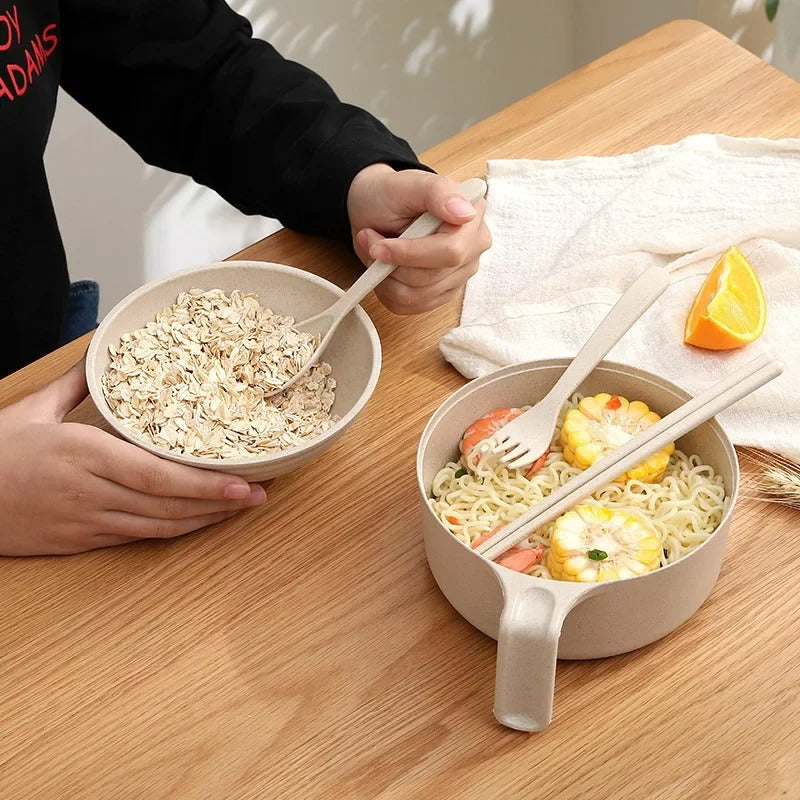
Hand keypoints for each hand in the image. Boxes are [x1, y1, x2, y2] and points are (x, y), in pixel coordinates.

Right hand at [0, 359, 266, 555]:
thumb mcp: (31, 409)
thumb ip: (77, 381)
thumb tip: (103, 348)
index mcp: (83, 454)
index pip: (158, 477)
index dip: (205, 485)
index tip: (243, 483)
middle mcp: (91, 493)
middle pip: (168, 506)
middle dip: (219, 504)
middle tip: (259, 497)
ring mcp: (87, 523)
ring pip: (158, 528)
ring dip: (203, 521)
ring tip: (239, 510)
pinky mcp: (81, 542)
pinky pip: (137, 538)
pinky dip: (172, 531)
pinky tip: (196, 522)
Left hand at [346, 164, 491, 313]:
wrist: (377, 210)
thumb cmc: (392, 195)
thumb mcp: (409, 184)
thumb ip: (438, 191)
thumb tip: (465, 213)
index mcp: (472, 220)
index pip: (451, 253)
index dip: (410, 254)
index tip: (381, 245)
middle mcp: (472, 251)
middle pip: (430, 278)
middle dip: (393, 263)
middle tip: (373, 241)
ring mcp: (459, 276)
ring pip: (417, 296)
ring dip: (386, 277)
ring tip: (377, 251)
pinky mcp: (441, 294)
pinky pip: (410, 306)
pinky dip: (387, 290)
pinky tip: (385, 269)